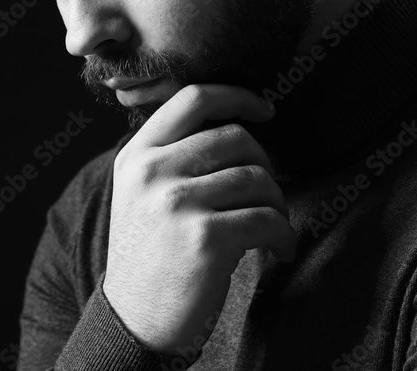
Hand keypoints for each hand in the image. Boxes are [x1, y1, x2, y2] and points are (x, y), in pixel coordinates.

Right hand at [102, 84, 295, 357]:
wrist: (132, 321)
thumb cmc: (148, 256)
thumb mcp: (138, 193)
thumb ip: (170, 155)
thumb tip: (233, 125)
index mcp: (136, 154)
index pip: (192, 97)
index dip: (238, 95)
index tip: (265, 109)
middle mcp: (152, 171)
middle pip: (235, 137)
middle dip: (265, 163)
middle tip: (268, 194)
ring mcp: (176, 203)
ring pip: (256, 178)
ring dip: (277, 204)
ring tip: (272, 227)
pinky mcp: (204, 238)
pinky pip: (267, 219)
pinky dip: (284, 235)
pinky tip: (280, 249)